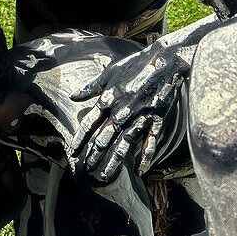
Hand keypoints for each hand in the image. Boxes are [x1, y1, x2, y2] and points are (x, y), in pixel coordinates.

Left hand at [68, 43, 190, 182]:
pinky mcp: (157, 120)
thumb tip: (72, 97)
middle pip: (104, 137)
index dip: (80, 139)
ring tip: (104, 175)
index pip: (90, 123)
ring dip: (113, 161)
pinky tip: (139, 171)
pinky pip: (150, 143)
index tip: (72, 152)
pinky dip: (144, 158)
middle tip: (85, 167)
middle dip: (93, 154)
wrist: (164, 60)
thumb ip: (90, 87)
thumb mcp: (109, 73)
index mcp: (109, 98)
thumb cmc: (134, 65)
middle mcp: (122, 110)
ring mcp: (140, 117)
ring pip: (124, 144)